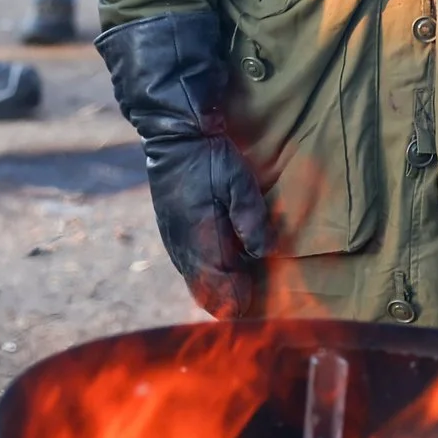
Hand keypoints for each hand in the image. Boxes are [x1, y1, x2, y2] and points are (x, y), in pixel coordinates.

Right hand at [96, 10, 270, 319]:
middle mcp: (184, 253)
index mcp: (200, 246)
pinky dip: (210, 270)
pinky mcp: (173, 236)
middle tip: (259, 282)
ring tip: (246, 268)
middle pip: (210, 299)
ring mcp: (175, 246)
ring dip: (222, 284)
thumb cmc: (209, 159)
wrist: (174, 136)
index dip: (246, 301)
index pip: (224, 298)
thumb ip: (250, 221)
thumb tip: (264, 253)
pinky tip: (226, 253)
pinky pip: (192, 269)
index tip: (264, 289)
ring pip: (199, 285)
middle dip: (234, 297)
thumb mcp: (237, 184)